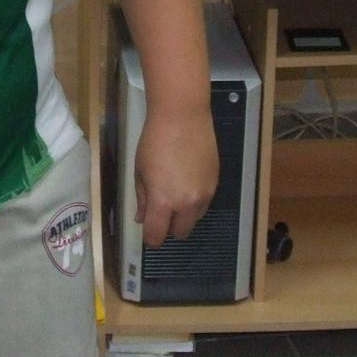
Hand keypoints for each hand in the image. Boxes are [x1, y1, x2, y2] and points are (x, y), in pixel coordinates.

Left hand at [134, 111, 217, 246]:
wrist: (183, 117)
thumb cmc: (154, 141)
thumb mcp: (141, 171)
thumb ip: (143, 199)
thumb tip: (143, 218)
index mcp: (164, 202)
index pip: (157, 235)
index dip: (151, 239)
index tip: (148, 233)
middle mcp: (187, 204)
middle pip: (180, 233)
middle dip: (169, 230)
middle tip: (160, 215)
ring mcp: (205, 194)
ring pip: (194, 219)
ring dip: (183, 217)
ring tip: (174, 197)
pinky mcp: (215, 183)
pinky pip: (204, 203)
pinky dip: (194, 202)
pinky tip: (186, 184)